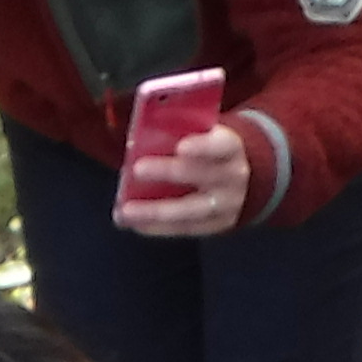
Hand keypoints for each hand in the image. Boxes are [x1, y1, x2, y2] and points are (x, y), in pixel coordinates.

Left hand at [112, 125, 248, 238]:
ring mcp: (225, 206)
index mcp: (230, 148)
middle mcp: (232, 178)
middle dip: (168, 172)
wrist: (236, 180)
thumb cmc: (207, 150)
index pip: (221, 145)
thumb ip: (179, 133)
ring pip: (190, 211)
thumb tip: (139, 139)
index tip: (180, 147)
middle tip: (137, 169)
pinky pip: (184, 228)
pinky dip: (157, 227)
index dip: (202, 146)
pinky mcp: (215, 226)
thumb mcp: (203, 134)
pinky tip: (134, 223)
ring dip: (155, 211)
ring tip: (126, 211)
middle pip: (201, 176)